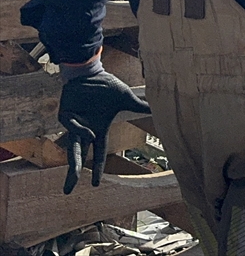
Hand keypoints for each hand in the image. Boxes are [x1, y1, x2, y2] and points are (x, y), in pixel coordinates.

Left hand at [58, 70, 151, 193]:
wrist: (91, 73)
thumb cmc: (107, 86)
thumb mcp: (126, 99)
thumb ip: (140, 107)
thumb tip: (160, 108)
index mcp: (100, 129)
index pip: (99, 152)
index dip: (97, 169)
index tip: (95, 184)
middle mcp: (86, 130)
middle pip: (79, 155)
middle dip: (74, 173)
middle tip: (68, 191)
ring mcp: (74, 123)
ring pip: (71, 147)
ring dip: (73, 163)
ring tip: (75, 173)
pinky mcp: (65, 115)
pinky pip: (71, 128)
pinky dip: (80, 131)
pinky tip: (90, 133)